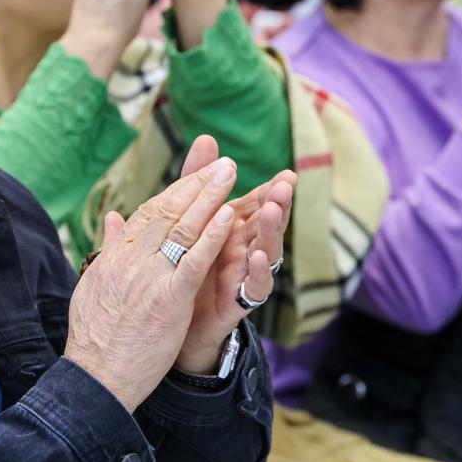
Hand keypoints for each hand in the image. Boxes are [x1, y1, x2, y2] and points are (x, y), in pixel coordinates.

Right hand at [64, 147, 242, 410]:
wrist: (95, 377)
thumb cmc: (95, 339)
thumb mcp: (92, 286)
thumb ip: (108, 250)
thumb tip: (112, 219)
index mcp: (115, 256)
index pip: (148, 214)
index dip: (176, 191)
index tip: (197, 175)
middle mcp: (131, 259)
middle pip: (168, 212)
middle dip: (197, 184)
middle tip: (223, 164)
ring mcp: (150, 277)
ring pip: (183, 228)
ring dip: (210, 197)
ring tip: (230, 174)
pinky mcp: (169, 298)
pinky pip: (195, 259)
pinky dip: (213, 235)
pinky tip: (230, 215)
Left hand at [172, 136, 295, 372]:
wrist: (174, 323)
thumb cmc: (189, 267)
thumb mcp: (192, 220)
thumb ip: (198, 181)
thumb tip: (206, 138)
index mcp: (234, 229)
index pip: (257, 204)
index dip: (272, 190)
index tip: (287, 174)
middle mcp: (245, 249)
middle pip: (267, 223)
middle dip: (279, 204)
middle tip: (287, 184)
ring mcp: (245, 274)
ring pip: (267, 250)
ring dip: (271, 230)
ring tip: (271, 210)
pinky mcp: (239, 300)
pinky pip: (254, 285)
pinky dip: (258, 270)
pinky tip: (257, 255)